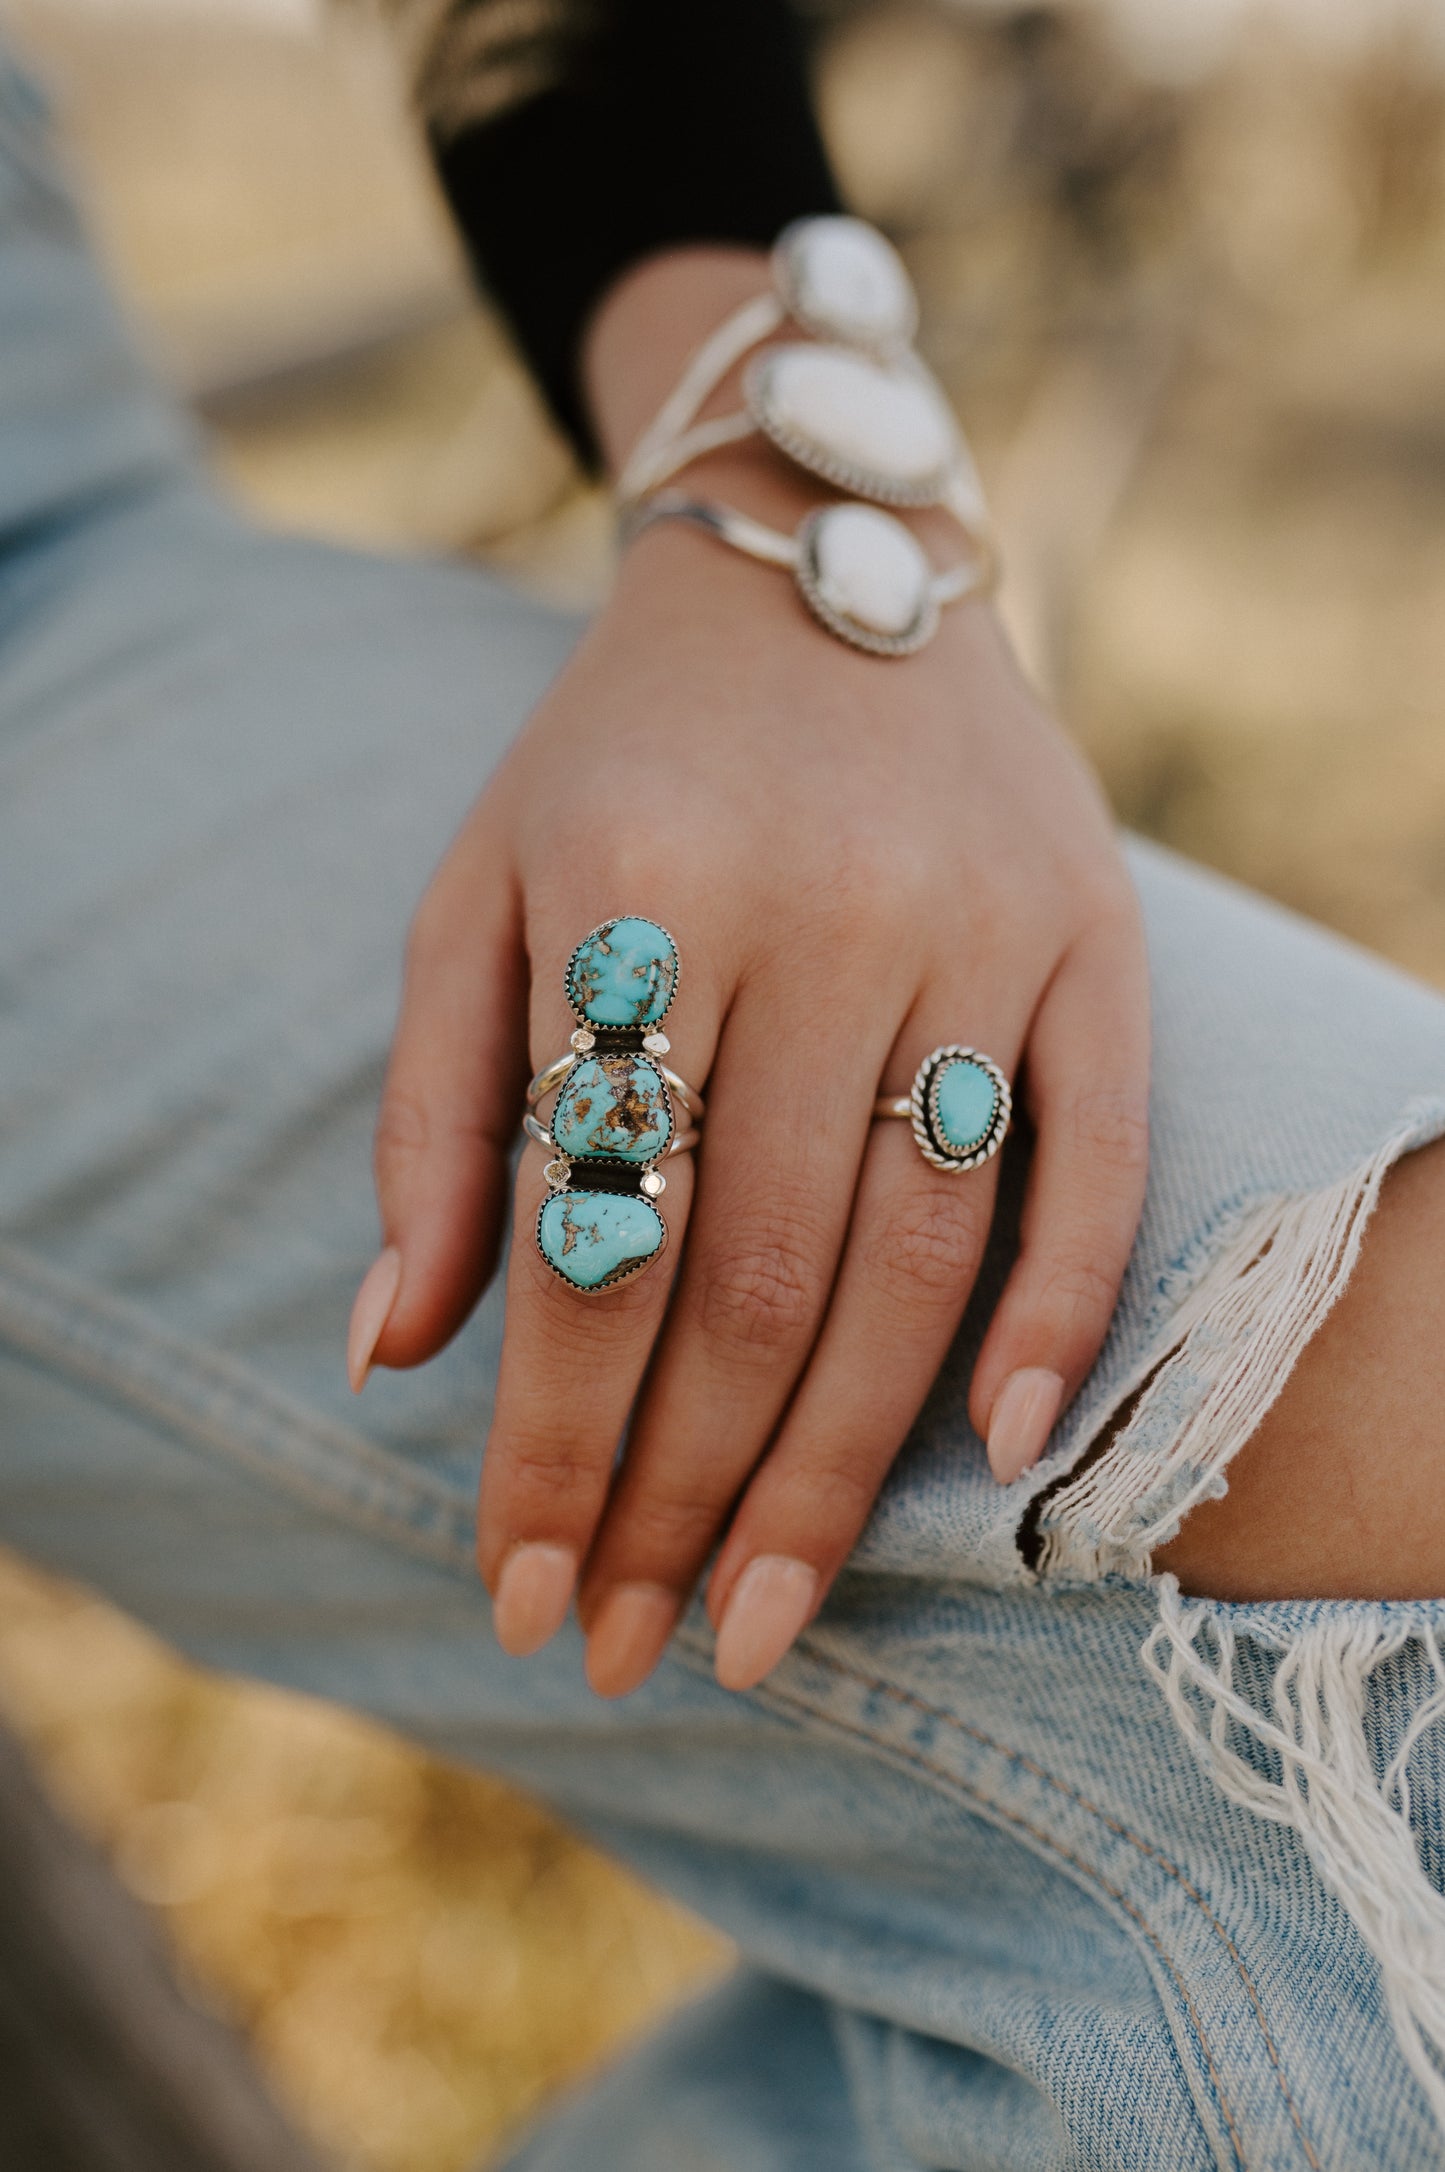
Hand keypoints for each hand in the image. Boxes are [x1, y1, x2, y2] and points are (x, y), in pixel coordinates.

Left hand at [349, 251, 1149, 1697]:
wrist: (819, 566)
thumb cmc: (618, 758)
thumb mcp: (474, 892)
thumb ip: (431, 1119)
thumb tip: (391, 1358)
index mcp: (638, 900)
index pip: (597, 1242)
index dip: (556, 1442)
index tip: (522, 1592)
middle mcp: (824, 916)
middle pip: (758, 1283)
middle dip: (683, 1497)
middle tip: (636, 1652)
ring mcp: (980, 926)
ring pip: (915, 1257)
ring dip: (837, 1468)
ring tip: (763, 1622)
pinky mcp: (1096, 932)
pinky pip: (1095, 1152)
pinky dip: (1060, 1314)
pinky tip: (998, 1461)